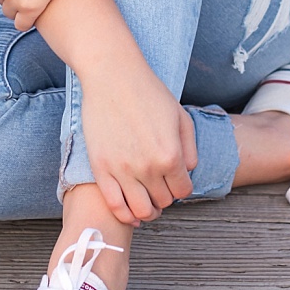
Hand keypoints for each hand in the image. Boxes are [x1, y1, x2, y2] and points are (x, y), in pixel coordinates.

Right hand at [78, 59, 197, 224]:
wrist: (112, 76)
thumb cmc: (148, 92)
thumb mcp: (181, 117)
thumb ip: (189, 148)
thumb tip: (187, 172)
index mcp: (171, 156)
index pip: (183, 191)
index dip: (181, 187)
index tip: (175, 180)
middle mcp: (148, 167)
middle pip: (162, 201)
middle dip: (164, 197)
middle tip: (159, 186)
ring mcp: (122, 169)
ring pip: (139, 209)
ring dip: (146, 211)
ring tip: (146, 203)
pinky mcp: (100, 167)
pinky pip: (113, 203)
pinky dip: (123, 214)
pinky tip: (128, 212)